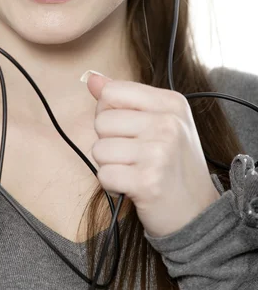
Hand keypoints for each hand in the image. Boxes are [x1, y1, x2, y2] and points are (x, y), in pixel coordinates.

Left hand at [85, 72, 219, 237]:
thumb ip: (123, 97)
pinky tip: (132, 187)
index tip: (129, 128)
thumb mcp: (158, 120)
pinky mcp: (147, 181)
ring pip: (99, 149)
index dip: (109, 111)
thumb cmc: (172, 163)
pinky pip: (103, 175)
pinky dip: (112, 185)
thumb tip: (91, 78)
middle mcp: (168, 124)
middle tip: (135, 155)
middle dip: (109, 141)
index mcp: (171, 102)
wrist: (197, 211)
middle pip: (102, 121)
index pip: (112, 91)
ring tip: (134, 170)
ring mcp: (159, 152)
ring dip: (110, 165)